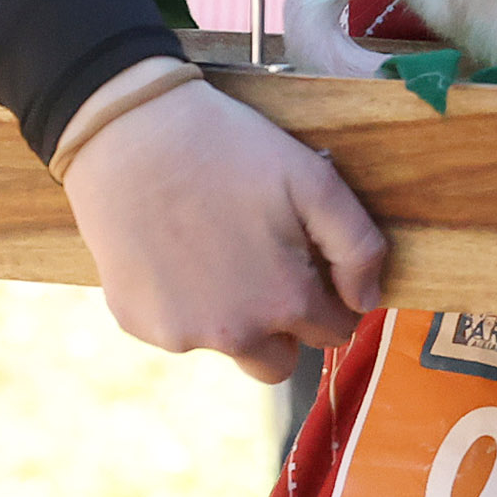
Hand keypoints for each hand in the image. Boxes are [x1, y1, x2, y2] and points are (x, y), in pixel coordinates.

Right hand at [65, 79, 385, 380]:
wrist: (129, 135)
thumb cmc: (231, 153)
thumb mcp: (316, 182)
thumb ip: (358, 248)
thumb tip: (367, 302)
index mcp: (283, 303)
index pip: (334, 332)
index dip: (333, 300)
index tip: (315, 267)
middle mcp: (231, 333)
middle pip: (280, 360)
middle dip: (285, 326)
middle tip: (270, 267)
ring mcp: (177, 333)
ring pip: (228, 346)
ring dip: (235, 317)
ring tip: (221, 251)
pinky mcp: (134, 322)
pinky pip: (178, 329)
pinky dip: (187, 303)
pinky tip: (179, 252)